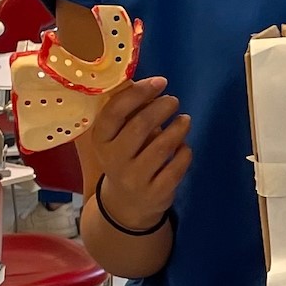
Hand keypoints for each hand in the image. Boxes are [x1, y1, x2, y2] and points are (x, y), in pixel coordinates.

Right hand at [87, 75, 191, 231]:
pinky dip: (184, 153)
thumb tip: (151, 84)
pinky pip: (176, 167)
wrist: (126, 203)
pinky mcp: (155, 193)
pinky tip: (184, 146)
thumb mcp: (118, 136)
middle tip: (174, 101)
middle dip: (161, 108)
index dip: (139, 92)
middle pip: (139, 126)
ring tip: (184, 120)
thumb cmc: (126, 156)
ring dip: (178, 128)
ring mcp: (134, 178)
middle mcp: (113, 160)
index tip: (160, 81)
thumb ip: (130, 112)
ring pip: (161, 146)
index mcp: (101, 140)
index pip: (115, 111)